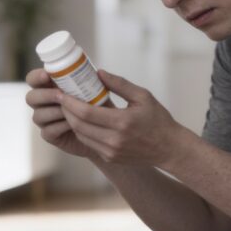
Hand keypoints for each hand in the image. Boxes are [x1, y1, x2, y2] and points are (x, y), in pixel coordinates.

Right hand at [25, 68, 104, 159]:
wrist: (102, 130)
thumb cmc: (98, 106)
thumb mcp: (97, 91)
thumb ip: (94, 82)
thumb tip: (99, 73)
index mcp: (49, 87)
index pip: (33, 79)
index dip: (36, 77)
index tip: (47, 76)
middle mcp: (43, 103)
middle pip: (30, 97)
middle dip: (45, 95)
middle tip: (61, 94)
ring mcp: (45, 120)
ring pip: (38, 115)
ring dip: (55, 111)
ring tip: (72, 111)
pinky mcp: (50, 135)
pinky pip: (48, 131)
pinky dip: (60, 126)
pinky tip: (73, 124)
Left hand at [55, 70, 183, 166]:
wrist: (169, 148)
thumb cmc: (158, 119)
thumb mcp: (143, 97)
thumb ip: (120, 84)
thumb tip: (98, 72)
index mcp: (123, 122)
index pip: (86, 112)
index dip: (69, 102)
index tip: (61, 92)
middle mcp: (114, 139)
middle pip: (79, 124)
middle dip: (66, 111)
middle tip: (61, 98)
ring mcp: (111, 151)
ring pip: (81, 135)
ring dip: (72, 121)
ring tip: (69, 108)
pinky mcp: (110, 157)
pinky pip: (89, 143)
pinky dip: (82, 131)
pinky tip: (82, 121)